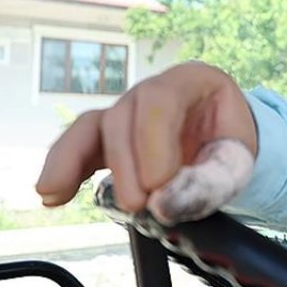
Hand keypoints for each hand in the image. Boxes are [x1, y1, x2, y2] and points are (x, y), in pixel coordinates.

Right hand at [35, 62, 256, 214]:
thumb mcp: (235, 163)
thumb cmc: (231, 149)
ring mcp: (127, 112)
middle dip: (124, 163)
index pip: (160, 100)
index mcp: (191, 80)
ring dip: (73, 163)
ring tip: (55, 194)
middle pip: (123, 115)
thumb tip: (162, 206)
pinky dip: (64, 169)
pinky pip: (79, 146)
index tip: (159, 184)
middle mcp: (152, 90)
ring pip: (94, 128)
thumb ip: (209, 182)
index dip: (153, 142)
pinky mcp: (110, 138)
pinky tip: (50, 196)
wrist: (228, 150)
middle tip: (138, 206)